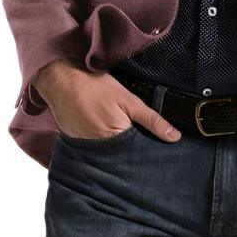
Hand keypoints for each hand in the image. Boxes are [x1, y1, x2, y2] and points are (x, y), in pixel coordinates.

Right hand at [33, 58, 180, 141]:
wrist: (61, 81)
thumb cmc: (96, 87)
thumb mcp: (129, 100)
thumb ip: (152, 120)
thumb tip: (175, 137)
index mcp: (117, 141)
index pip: (139, 153)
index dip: (148, 148)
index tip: (159, 148)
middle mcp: (100, 151)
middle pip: (123, 155)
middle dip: (133, 150)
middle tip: (139, 137)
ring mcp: (86, 149)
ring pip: (108, 152)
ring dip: (116, 147)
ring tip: (121, 135)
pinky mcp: (75, 144)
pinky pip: (93, 148)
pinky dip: (100, 142)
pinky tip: (104, 131)